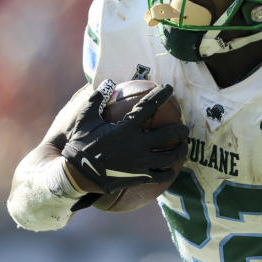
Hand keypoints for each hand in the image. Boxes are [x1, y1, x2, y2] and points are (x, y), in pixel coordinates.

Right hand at [61, 82, 188, 193]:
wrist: (77, 175)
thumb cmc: (80, 145)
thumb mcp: (85, 120)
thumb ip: (96, 100)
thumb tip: (107, 83)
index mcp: (126, 128)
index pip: (149, 106)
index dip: (161, 95)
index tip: (169, 88)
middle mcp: (138, 145)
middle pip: (169, 135)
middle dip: (181, 130)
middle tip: (185, 128)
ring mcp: (141, 163)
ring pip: (170, 157)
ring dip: (180, 150)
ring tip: (184, 146)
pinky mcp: (140, 178)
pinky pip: (161, 176)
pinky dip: (170, 172)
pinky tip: (172, 169)